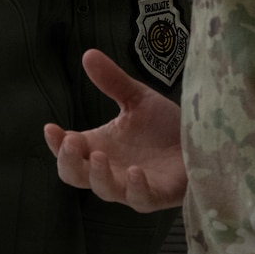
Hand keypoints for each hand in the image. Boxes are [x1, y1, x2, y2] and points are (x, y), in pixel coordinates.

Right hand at [42, 49, 186, 211]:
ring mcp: (132, 185)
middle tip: (71, 141)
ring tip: (100, 155)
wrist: (204, 138)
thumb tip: (88, 54)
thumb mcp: (137, 99)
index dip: (56, 144)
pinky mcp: (159, 195)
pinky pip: (141, 199)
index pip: (68, 152)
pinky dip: (135, 188)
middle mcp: (110, 169)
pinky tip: (134, 171)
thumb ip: (113, 81)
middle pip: (76, 176)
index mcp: (99, 146)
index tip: (51, 128)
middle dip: (68, 161)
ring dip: (98, 175)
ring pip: (105, 190)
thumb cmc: (165, 125)